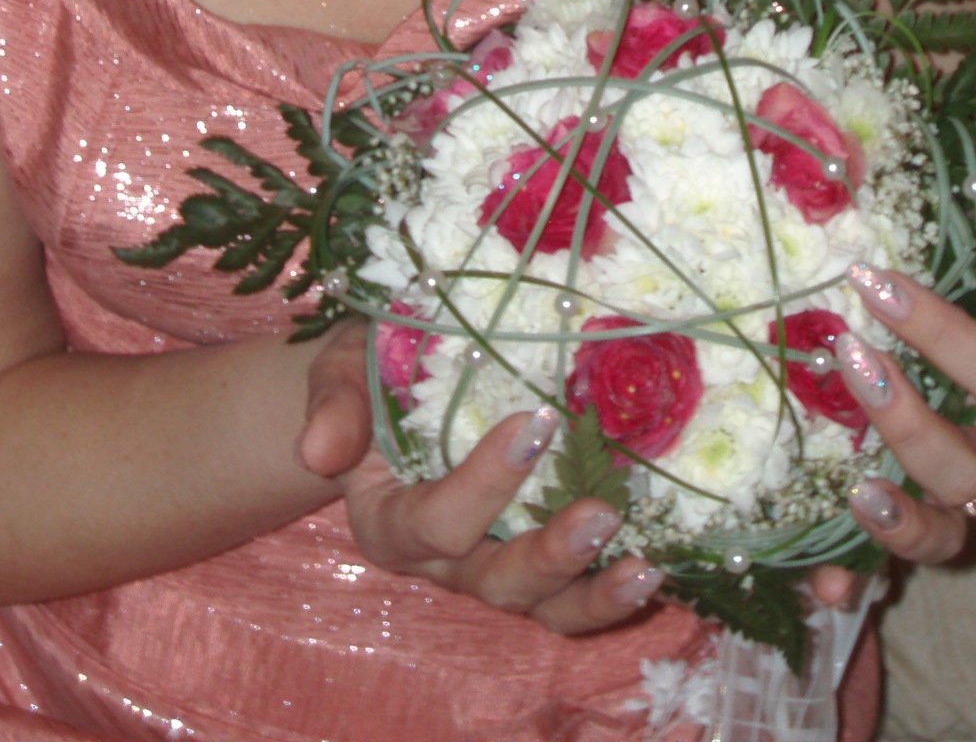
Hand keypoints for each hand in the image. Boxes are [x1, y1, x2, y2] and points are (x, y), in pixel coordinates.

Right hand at [298, 322, 661, 633]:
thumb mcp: (343, 370)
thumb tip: (316, 450)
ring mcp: (492, 564)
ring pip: (543, 605)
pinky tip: (659, 562)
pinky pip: (573, 594)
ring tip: (645, 567)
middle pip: (496, 582)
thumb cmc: (369, 371)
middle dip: (550, 555)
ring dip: (595, 593)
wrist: (388, 383)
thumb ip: (334, 403)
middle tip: (601, 512)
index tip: (532, 422)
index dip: (484, 483)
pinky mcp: (535, 557)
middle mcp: (442, 559)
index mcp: (389, 520)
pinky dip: (613, 588)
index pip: (434, 521)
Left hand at [808, 202, 975, 602]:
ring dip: (901, 523)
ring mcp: (951, 496)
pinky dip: (857, 578)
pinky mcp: (907, 520)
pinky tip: (824, 584)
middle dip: (906, 419)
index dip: (942, 329)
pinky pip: (886, 563)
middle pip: (963, 463)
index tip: (873, 277)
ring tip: (856, 492)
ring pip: (942, 531)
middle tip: (850, 356)